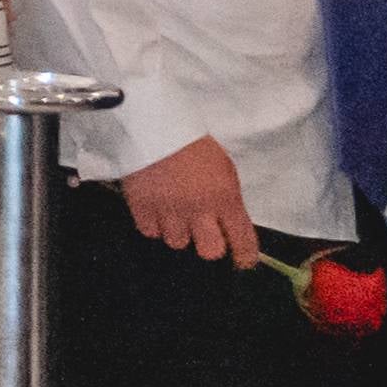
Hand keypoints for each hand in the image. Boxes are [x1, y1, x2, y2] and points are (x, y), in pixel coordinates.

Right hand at [118, 136, 257, 262]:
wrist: (153, 126)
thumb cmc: (193, 145)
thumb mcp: (224, 169)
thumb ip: (227, 200)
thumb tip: (228, 224)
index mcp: (226, 198)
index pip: (243, 240)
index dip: (245, 256)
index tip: (243, 261)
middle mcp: (199, 210)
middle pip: (210, 251)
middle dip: (208, 243)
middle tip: (201, 229)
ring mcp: (169, 210)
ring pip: (177, 242)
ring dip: (177, 231)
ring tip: (174, 213)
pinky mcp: (141, 207)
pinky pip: (150, 231)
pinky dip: (153, 224)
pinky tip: (156, 209)